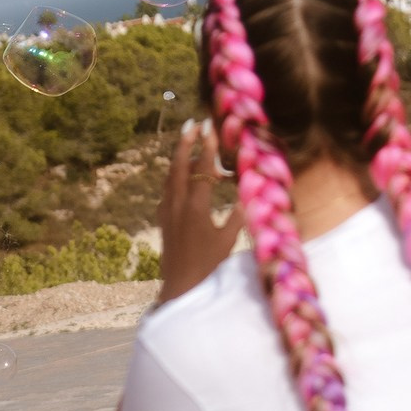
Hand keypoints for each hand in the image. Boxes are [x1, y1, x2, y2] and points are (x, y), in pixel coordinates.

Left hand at [156, 119, 243, 304]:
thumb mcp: (227, 241)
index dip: (206, 147)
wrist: (180, 285)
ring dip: (179, 158)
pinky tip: (183, 178)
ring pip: (170, 176)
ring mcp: (167, 211)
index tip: (209, 128)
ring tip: (189, 143)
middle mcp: (177, 204)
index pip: (201, 169)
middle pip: (179, 165)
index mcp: (195, 207)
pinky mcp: (163, 219)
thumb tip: (247, 196)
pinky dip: (175, 177)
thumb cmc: (207, 266)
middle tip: (192, 124)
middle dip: (185, 142)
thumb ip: (237, 217)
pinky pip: (167, 190)